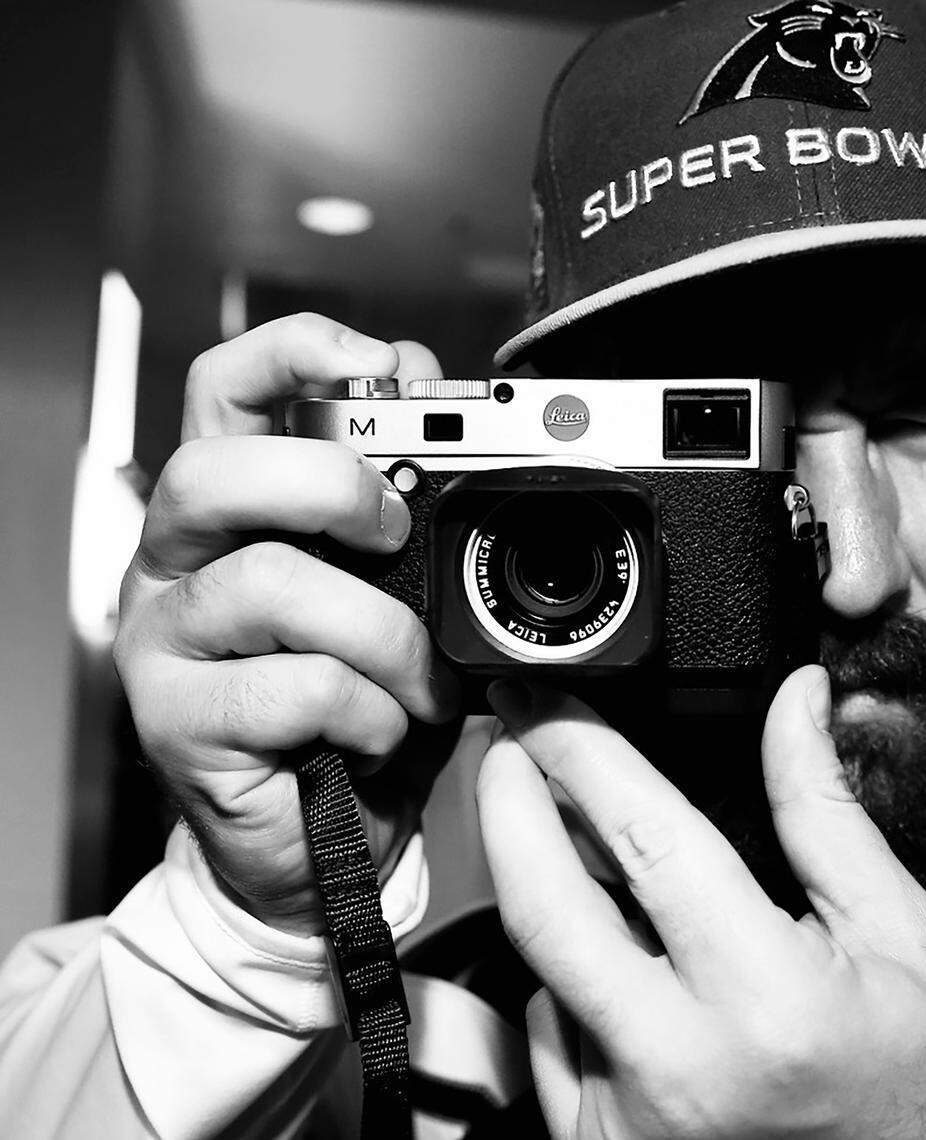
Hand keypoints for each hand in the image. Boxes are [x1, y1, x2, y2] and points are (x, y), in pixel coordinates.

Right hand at [114, 314, 458, 935]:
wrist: (316, 843)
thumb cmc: (357, 706)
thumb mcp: (397, 596)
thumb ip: (401, 496)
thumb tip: (426, 382)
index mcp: (233, 512)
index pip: (227, 392)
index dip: (295, 353)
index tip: (384, 364)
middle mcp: (178, 563)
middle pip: (216, 470)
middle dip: (330, 486)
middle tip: (393, 531)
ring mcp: (167, 642)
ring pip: (271, 584)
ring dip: (382, 636)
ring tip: (419, 684)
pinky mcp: (178, 722)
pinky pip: (295, 686)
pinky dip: (369, 710)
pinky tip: (380, 733)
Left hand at [476, 667, 925, 1139]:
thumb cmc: (913, 1081)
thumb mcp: (895, 931)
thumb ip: (825, 808)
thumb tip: (794, 699)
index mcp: (766, 998)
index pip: (644, 839)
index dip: (578, 751)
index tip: (545, 699)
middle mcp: (679, 1064)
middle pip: (543, 906)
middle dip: (505, 801)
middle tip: (506, 740)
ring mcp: (625, 1115)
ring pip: (537, 964)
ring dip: (532, 874)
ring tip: (553, 819)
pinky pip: (549, 1030)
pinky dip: (565, 967)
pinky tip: (603, 942)